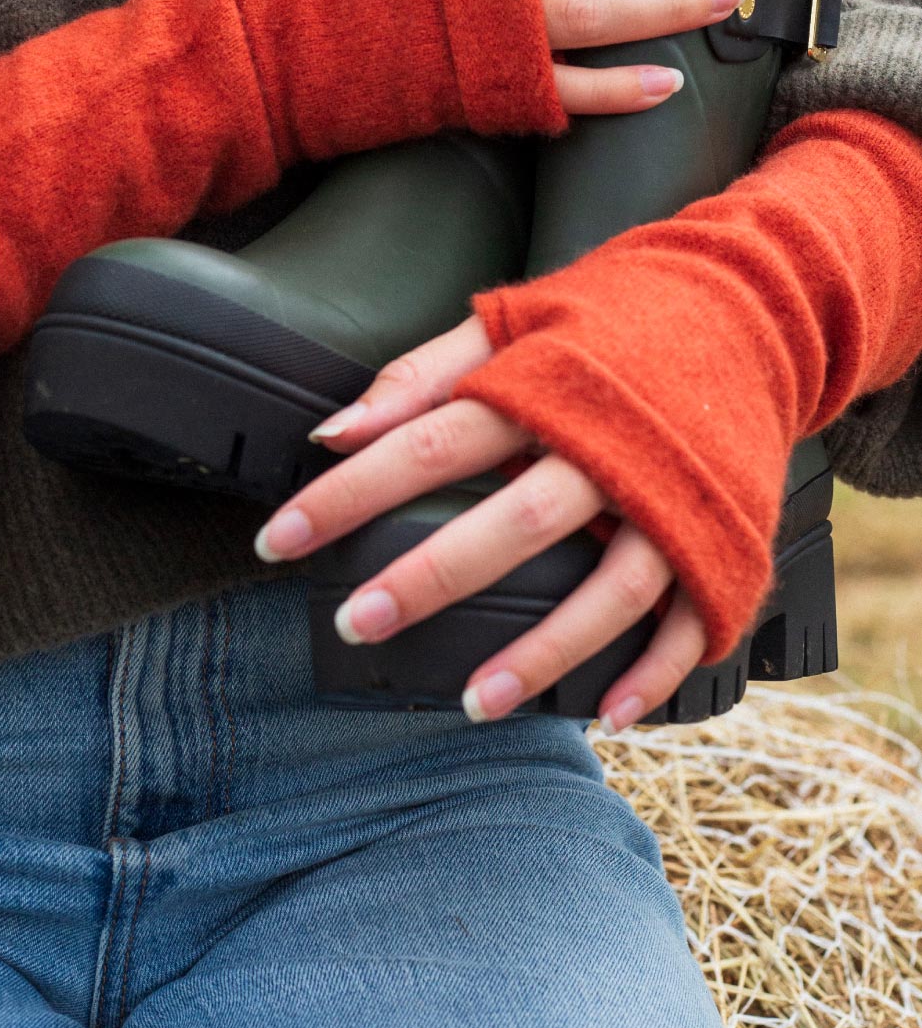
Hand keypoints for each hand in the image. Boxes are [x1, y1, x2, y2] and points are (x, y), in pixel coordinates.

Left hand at [252, 313, 707, 730]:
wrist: (748, 310)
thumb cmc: (608, 324)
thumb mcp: (512, 322)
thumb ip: (421, 376)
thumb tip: (332, 431)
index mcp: (543, 390)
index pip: (427, 444)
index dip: (349, 493)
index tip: (279, 539)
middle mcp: (606, 450)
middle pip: (510, 524)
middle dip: (429, 578)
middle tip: (356, 622)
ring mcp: (670, 503)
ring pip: (605, 592)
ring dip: (539, 653)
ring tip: (471, 702)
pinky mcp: (720, 542)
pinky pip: (688, 623)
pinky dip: (651, 676)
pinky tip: (604, 717)